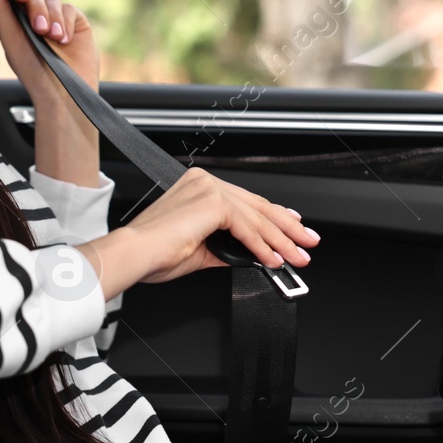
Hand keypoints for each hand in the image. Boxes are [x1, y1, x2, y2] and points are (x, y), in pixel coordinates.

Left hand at [0, 0, 97, 106]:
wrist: (62, 92)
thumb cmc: (33, 71)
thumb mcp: (12, 38)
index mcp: (14, 18)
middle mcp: (34, 15)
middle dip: (36, 8)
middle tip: (39, 28)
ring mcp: (55, 18)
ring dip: (53, 17)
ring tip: (54, 38)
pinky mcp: (75, 22)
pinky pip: (70, 9)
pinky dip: (66, 22)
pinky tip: (64, 40)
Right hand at [114, 167, 319, 287]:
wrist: (134, 255)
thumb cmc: (154, 254)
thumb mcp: (200, 251)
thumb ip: (227, 249)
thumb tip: (250, 256)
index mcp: (199, 187)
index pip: (246, 202)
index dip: (274, 217)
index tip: (294, 228)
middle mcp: (205, 182)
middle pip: (257, 207)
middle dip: (287, 229)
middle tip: (307, 243)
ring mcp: (209, 189)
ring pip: (256, 218)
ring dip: (281, 241)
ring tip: (297, 258)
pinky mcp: (213, 203)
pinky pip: (247, 228)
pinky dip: (263, 246)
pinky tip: (274, 260)